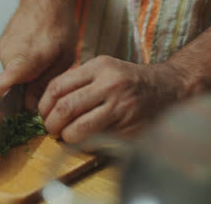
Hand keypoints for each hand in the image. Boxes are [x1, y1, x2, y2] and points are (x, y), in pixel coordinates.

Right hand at [0, 4, 76, 110]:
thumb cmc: (59, 25)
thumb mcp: (62, 59)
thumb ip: (44, 85)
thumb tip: (30, 107)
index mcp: (22, 61)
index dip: (8, 103)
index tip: (24, 103)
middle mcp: (6, 55)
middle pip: (8, 86)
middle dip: (23, 89)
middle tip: (45, 77)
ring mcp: (1, 48)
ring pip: (9, 74)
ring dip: (24, 74)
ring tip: (43, 60)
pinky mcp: (1, 43)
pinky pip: (9, 62)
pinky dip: (20, 63)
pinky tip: (36, 52)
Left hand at [38, 55, 187, 142]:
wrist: (168, 88)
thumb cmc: (128, 80)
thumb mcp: (104, 69)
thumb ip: (78, 81)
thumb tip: (47, 102)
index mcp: (99, 67)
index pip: (57, 87)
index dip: (44, 104)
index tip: (43, 113)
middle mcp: (109, 85)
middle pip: (65, 108)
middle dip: (51, 123)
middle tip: (51, 128)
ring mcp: (120, 107)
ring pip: (78, 127)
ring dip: (65, 136)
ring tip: (65, 135)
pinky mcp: (128, 127)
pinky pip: (96, 139)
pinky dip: (84, 143)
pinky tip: (83, 140)